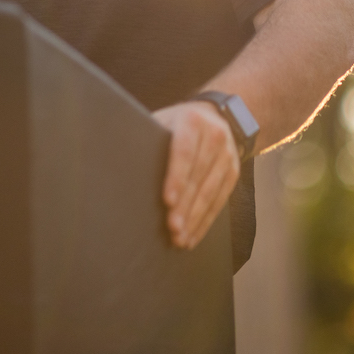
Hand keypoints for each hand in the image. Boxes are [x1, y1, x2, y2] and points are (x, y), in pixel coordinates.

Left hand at [152, 102, 240, 249]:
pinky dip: (205, 220)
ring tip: (180, 238)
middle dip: (185, 205)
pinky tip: (193, 235)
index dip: (176, 177)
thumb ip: (149, 138)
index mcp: (193, 122)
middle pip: (198, 177)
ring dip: (195, 218)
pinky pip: (220, 200)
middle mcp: (215, 137)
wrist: (214, 115)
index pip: (185, 152)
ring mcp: (227, 156)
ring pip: (211, 192)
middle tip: (172, 228)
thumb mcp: (163, 120)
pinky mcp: (233, 173)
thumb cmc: (176, 123)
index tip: (167, 200)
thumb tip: (120, 163)